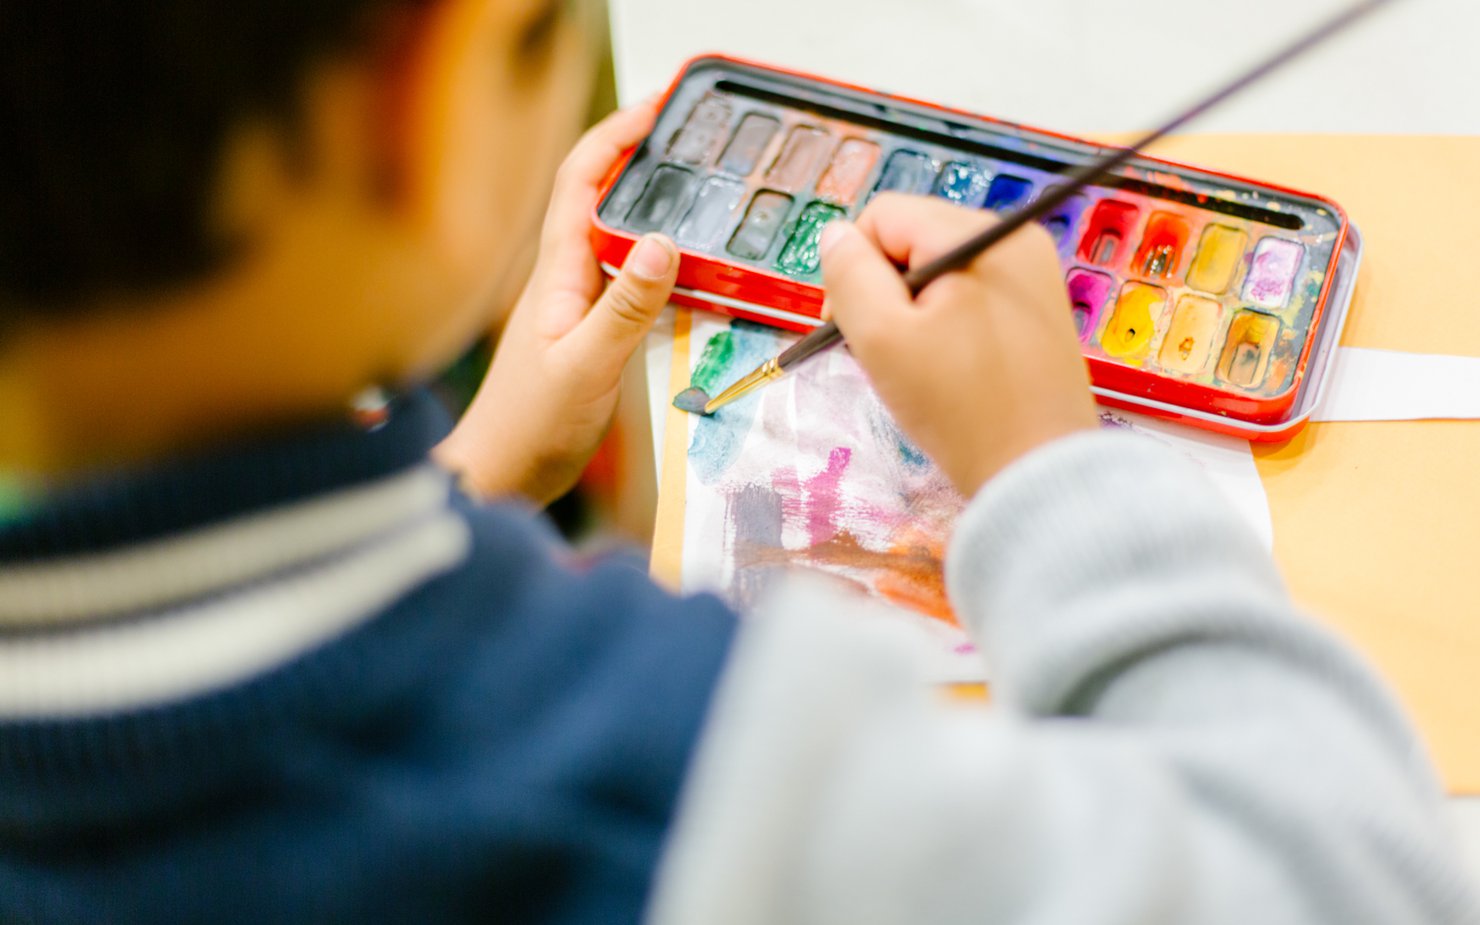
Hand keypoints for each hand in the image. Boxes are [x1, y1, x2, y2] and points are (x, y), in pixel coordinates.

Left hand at [435, 99, 678, 505]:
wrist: (505, 475)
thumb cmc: (530, 426)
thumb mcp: (585, 364)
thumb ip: (625, 307)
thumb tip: (661, 241)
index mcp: (556, 272)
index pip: (581, 181)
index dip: (615, 137)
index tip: (658, 111)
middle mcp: (566, 278)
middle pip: (602, 198)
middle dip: (642, 160)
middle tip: (695, 141)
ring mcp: (579, 304)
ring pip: (620, 238)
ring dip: (655, 209)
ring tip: (704, 193)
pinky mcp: (593, 332)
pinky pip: (632, 282)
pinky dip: (663, 264)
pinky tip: (695, 271)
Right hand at [820, 194, 1096, 496]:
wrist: (1038, 472)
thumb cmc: (961, 409)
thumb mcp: (882, 339)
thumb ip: (849, 275)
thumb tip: (836, 234)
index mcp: (977, 236)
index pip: (883, 216)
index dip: (854, 268)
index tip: (851, 328)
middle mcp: (1014, 240)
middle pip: (913, 239)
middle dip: (886, 291)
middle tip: (884, 354)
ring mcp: (1032, 274)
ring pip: (940, 271)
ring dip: (914, 311)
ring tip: (919, 366)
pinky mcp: (1039, 309)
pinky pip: (972, 296)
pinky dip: (947, 324)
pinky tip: (949, 368)